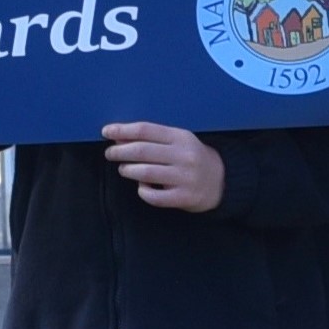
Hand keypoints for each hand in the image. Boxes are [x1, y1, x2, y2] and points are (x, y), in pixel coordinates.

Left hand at [102, 120, 226, 212]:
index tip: (106, 131)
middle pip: (142, 151)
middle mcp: (184, 156)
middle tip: (110, 153)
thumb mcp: (178, 142)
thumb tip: (119, 137)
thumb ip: (152, 139)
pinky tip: (142, 187)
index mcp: (181, 137)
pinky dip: (142, 191)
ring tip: (124, 169)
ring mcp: (185, 178)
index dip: (123, 130)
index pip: (146, 130)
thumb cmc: (192, 158)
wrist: (222, 181)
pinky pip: (154, 196)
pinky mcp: (184, 198)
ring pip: (145, 173)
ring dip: (128, 170)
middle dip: (120, 151)